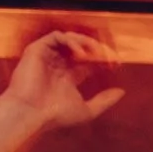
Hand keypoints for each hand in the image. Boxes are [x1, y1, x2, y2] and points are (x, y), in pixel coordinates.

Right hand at [1, 30, 123, 128]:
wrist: (31, 113)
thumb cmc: (55, 115)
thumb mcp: (87, 110)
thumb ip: (104, 101)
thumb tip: (121, 91)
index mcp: (67, 76)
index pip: (88, 61)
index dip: (103, 59)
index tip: (117, 64)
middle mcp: (57, 65)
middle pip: (81, 48)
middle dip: (98, 49)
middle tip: (110, 56)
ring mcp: (47, 56)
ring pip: (70, 39)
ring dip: (87, 43)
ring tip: (96, 54)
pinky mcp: (37, 50)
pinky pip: (57, 36)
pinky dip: (72, 41)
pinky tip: (80, 54)